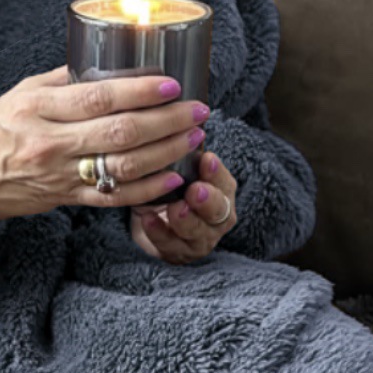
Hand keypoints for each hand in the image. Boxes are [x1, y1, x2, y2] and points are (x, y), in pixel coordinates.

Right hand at [0, 65, 208, 221]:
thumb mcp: (22, 91)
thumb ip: (64, 79)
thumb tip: (111, 60)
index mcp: (38, 108)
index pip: (97, 98)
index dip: (139, 92)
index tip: (171, 85)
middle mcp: (51, 142)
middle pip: (119, 133)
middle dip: (166, 121)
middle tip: (197, 109)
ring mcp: (60, 175)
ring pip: (124, 166)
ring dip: (166, 152)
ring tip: (193, 137)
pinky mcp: (67, 199)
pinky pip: (115, 197)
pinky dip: (149, 189)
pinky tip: (173, 175)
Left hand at [129, 149, 237, 263]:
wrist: (151, 218)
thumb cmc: (169, 186)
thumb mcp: (178, 168)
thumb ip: (183, 151)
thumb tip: (180, 119)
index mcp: (221, 191)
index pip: (225, 182)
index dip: (216, 173)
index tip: (206, 160)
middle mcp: (216, 217)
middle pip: (219, 211)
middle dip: (207, 201)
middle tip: (194, 190)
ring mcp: (199, 239)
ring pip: (197, 232)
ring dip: (186, 219)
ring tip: (174, 208)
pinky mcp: (178, 253)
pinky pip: (170, 245)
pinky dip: (159, 232)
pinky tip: (147, 219)